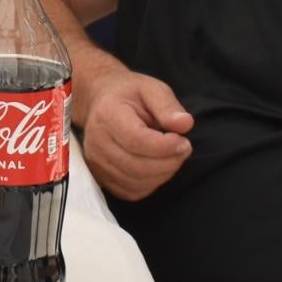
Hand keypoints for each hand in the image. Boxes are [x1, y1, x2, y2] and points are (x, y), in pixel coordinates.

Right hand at [78, 71, 193, 201]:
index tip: (184, 141)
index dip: (165, 147)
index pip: (136, 141)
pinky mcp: (102, 178)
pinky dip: (152, 184)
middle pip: (137, 166)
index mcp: (107, 115)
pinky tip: (158, 167)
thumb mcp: (151, 89)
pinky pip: (132, 192)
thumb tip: (185, 124)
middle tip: (184, 149)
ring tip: (173, 156)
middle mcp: (97, 142)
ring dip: (163, 174)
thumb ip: (168, 106)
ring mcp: (97, 163)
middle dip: (169, 162)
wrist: (100, 103)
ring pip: (136, 182)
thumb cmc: (129, 95)